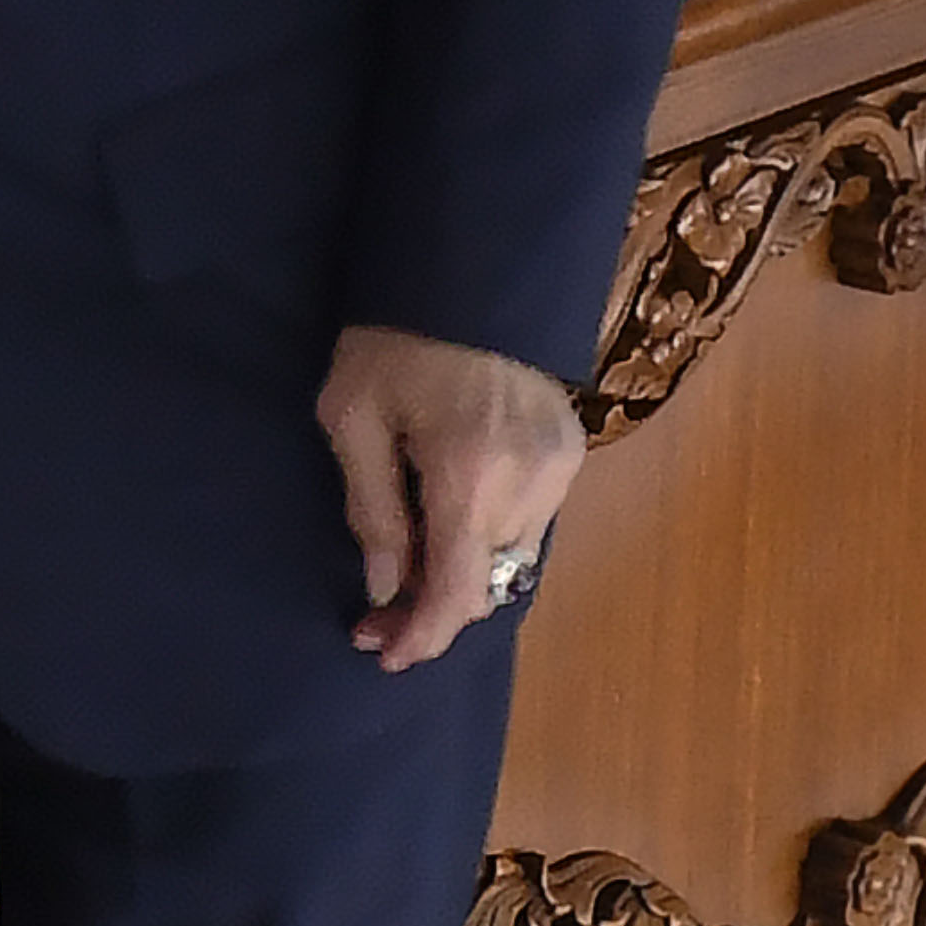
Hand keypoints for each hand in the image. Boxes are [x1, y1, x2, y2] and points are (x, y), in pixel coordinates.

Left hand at [317, 322, 585, 669]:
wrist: (467, 270)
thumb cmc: (392, 340)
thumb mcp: (352, 417)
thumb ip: (371, 509)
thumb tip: (385, 589)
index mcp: (469, 477)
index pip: (456, 591)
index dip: (421, 635)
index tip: (383, 655)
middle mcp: (530, 485)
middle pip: (487, 582)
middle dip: (432, 609)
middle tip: (377, 616)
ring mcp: (562, 469)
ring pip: (511, 558)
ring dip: (462, 574)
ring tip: (406, 572)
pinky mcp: (574, 451)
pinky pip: (530, 523)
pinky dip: (489, 538)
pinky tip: (449, 527)